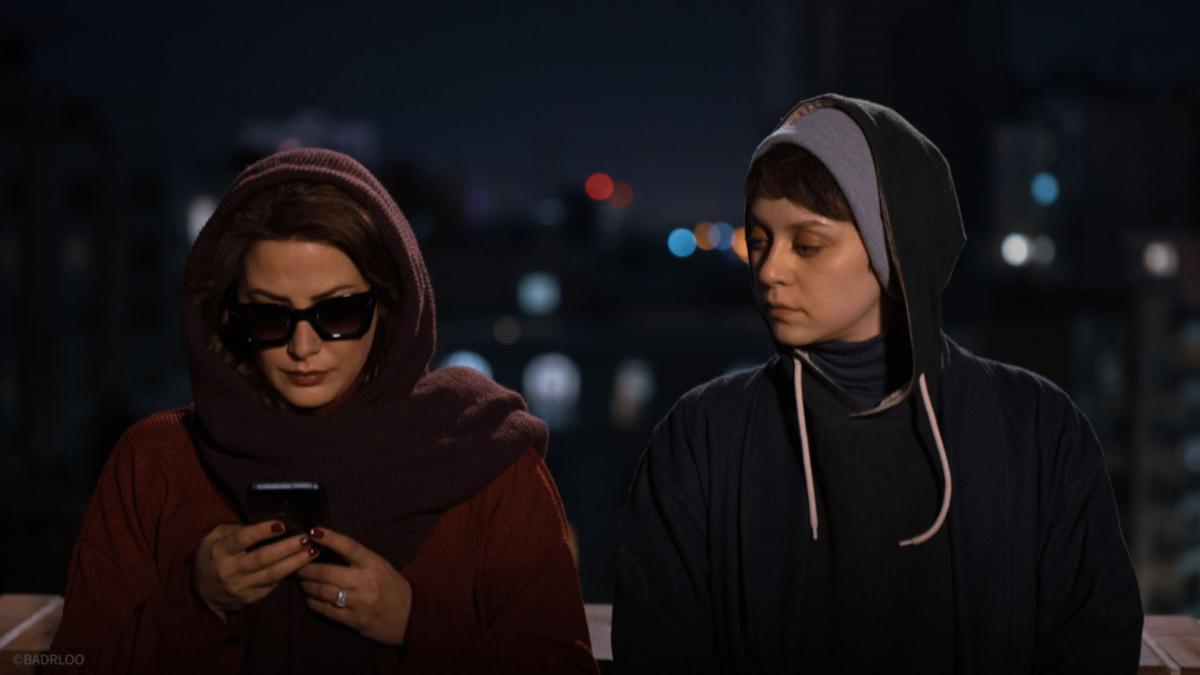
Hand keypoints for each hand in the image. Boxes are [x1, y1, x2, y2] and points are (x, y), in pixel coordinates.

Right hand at [193, 521, 316, 614]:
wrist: (201, 592)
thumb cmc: (213, 556)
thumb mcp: (216, 537)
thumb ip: (235, 529)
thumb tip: (265, 522)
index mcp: (220, 551)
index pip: (242, 539)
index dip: (262, 531)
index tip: (282, 524)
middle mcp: (229, 570)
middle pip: (263, 558)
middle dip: (288, 548)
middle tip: (306, 538)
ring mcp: (240, 587)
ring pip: (273, 574)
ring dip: (296, 562)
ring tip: (313, 551)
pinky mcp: (250, 599)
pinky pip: (273, 585)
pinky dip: (289, 574)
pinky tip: (304, 565)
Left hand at [295, 527, 412, 645]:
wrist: (411, 616)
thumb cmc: (392, 586)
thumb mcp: (380, 566)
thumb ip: (357, 558)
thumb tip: (326, 547)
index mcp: (374, 564)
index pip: (349, 547)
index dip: (331, 538)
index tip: (313, 531)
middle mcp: (366, 582)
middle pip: (327, 572)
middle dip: (306, 568)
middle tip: (295, 564)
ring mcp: (360, 603)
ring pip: (322, 592)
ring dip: (306, 585)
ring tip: (300, 581)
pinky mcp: (354, 621)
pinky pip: (326, 610)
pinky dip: (313, 602)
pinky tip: (309, 598)